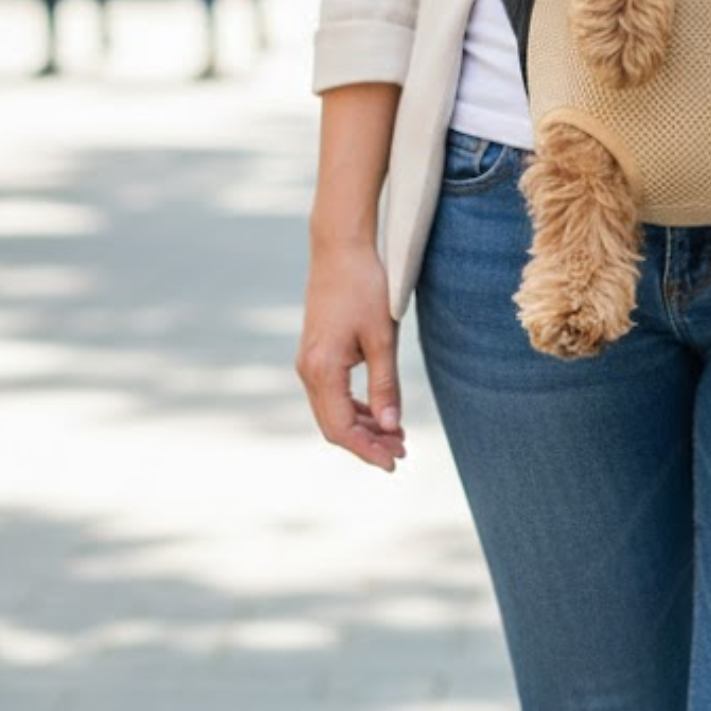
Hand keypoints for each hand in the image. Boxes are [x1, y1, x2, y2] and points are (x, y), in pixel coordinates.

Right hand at [295, 234, 405, 472]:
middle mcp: (308, 369)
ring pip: (332, 411)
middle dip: (367, 443)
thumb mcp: (382, 336)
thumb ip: (386, 384)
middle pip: (334, 425)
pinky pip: (332, 393)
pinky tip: (380, 412)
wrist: (340, 248)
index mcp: (321, 369)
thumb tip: (392, 427)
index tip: (394, 462)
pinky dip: (355, 408)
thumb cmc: (364, 287)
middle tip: (401, 452)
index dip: (367, 450)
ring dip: (363, 427)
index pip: (341, 428)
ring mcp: (309, 361)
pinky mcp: (317, 353)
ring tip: (396, 436)